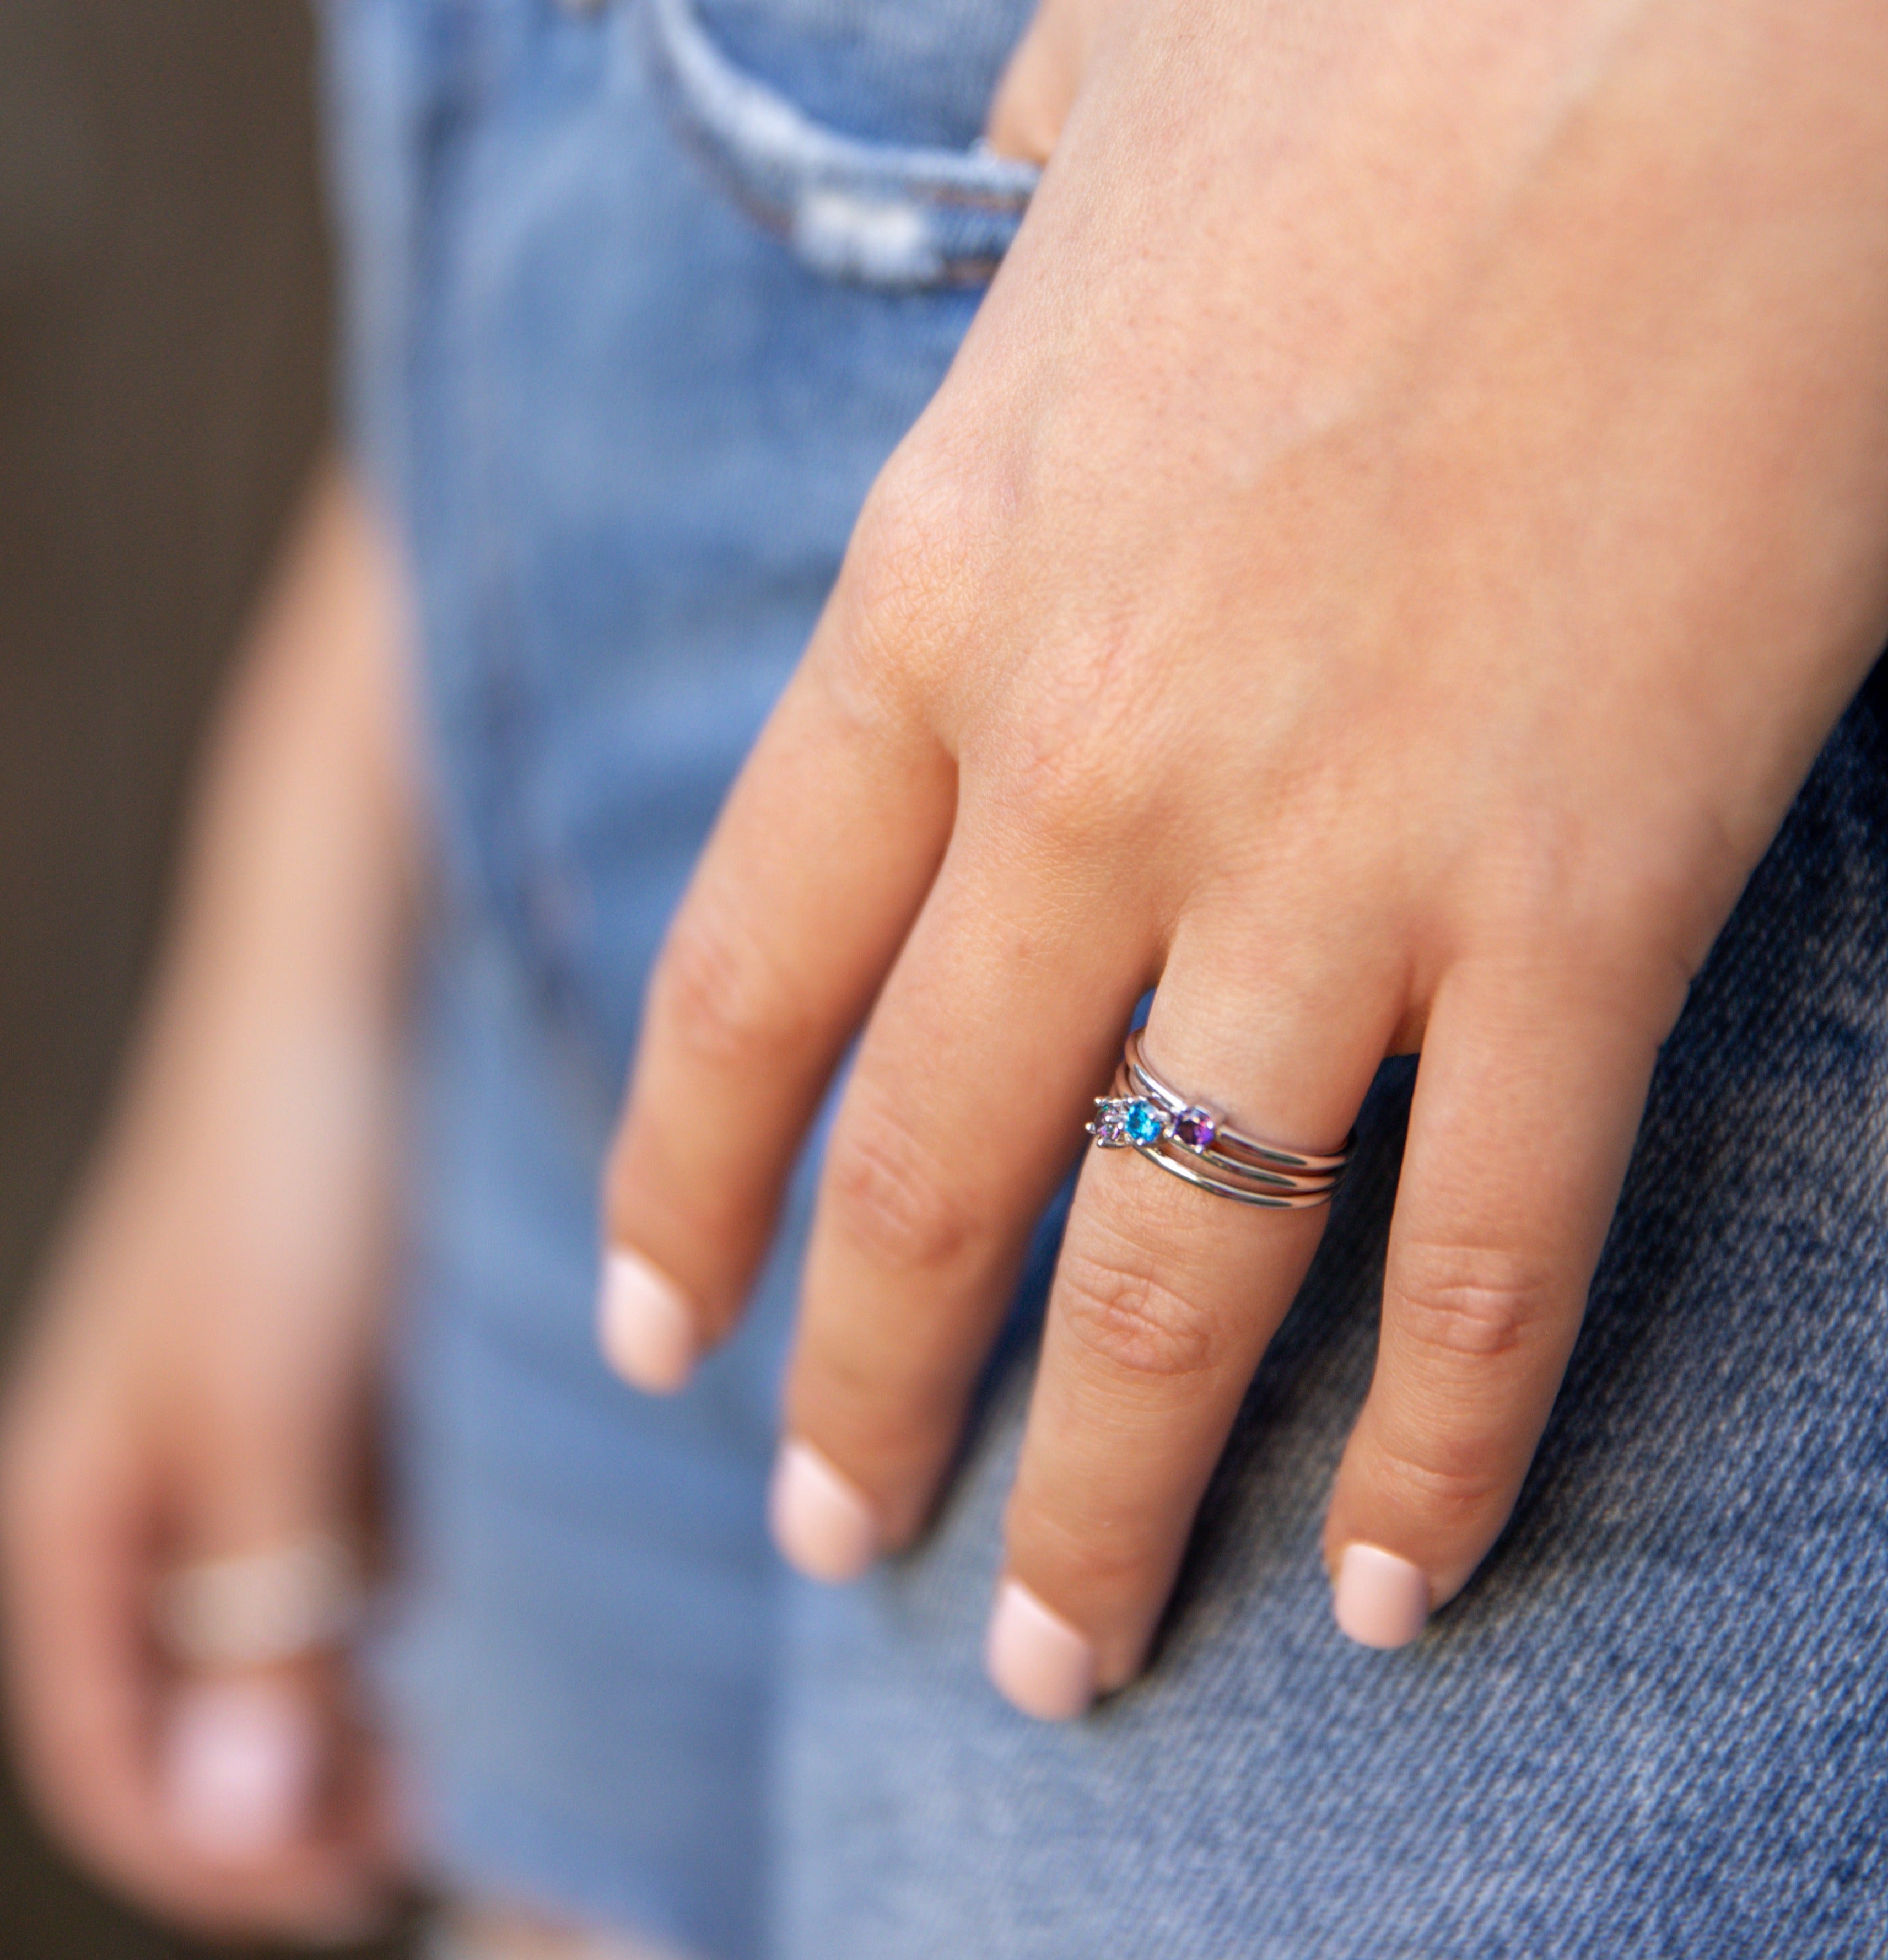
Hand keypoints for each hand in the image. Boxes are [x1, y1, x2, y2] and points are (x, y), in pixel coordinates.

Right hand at [1, 463, 415, 1928]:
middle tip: (452, 1822)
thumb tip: (239, 1821)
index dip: (221, 1847)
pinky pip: (347, 1528)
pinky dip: (403, 1593)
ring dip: (363, 1696)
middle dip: (305, 1782)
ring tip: (481, 1735)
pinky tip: (494, 1597)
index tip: (366, 1883)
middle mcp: (154, 1476)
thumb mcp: (267, 1405)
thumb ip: (252, 1603)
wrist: (344, 979)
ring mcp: (240, 1422)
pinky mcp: (324, 1367)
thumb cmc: (295, 1182)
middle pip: (210, 1698)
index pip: (119, 1746)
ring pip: (287, 1623)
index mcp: (90, 1503)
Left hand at [601, 0, 1887, 1717]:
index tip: (663, 1331)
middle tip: (842, 1545)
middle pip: (927, 1177)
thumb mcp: (1116, 129)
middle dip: (869, 1401)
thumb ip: (1022, 232)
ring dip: (1100, 1492)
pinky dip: (1434, 1443)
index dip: (688, 1183)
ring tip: (1055, 1657)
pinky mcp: (1578, 896)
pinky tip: (1389, 1584)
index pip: (748, 976)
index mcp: (947, 593)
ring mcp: (1334, 856)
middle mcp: (1093, 765)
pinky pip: (1480, 1249)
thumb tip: (1004, 209)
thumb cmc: (1414, 34)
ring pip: (1164, 1269)